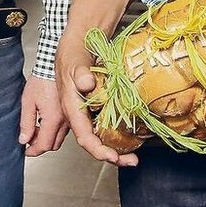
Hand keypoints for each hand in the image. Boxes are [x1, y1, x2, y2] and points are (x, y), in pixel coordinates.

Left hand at [18, 75, 67, 156]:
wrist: (54, 67)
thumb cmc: (42, 80)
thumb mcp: (28, 101)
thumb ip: (26, 123)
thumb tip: (24, 139)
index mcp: (53, 119)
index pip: (44, 145)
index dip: (33, 151)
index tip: (26, 151)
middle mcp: (64, 121)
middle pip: (53, 144)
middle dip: (40, 146)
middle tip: (29, 140)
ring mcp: (69, 118)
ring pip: (60, 138)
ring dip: (48, 138)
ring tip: (36, 129)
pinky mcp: (71, 113)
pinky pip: (64, 129)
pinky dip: (55, 131)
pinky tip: (46, 122)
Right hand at [56, 32, 137, 166]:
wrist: (75, 45)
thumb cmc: (73, 54)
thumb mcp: (75, 62)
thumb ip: (80, 73)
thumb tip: (86, 83)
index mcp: (72, 109)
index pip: (84, 137)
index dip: (99, 150)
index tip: (114, 156)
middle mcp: (78, 115)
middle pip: (92, 143)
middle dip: (111, 156)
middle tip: (131, 161)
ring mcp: (86, 112)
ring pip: (98, 138)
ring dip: (115, 149)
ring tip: (133, 156)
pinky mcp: (93, 108)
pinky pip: (103, 127)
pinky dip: (115, 136)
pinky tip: (128, 138)